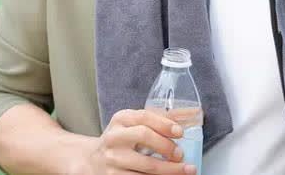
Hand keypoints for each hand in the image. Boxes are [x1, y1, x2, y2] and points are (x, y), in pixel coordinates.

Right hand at [77, 108, 196, 174]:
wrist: (93, 161)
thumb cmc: (121, 140)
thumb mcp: (132, 125)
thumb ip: (158, 120)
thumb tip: (191, 115)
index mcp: (120, 119)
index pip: (143, 117)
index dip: (164, 124)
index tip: (180, 132)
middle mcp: (114, 137)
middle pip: (144, 136)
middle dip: (167, 146)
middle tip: (181, 154)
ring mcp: (113, 159)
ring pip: (147, 165)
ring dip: (170, 169)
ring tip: (185, 170)